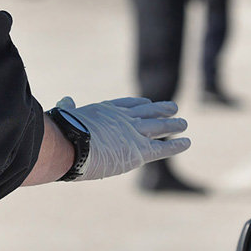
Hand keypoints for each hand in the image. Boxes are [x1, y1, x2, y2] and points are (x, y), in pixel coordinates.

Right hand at [54, 96, 189, 181]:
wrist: (73, 143)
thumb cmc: (63, 131)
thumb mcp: (66, 114)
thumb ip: (69, 108)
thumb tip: (66, 99)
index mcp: (106, 110)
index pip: (127, 105)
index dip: (139, 104)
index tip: (148, 102)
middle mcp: (123, 119)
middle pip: (148, 112)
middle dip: (161, 110)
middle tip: (173, 108)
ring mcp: (134, 133)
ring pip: (159, 127)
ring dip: (173, 125)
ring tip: (183, 123)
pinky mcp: (140, 151)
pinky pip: (163, 148)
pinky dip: (176, 145)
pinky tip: (187, 142)